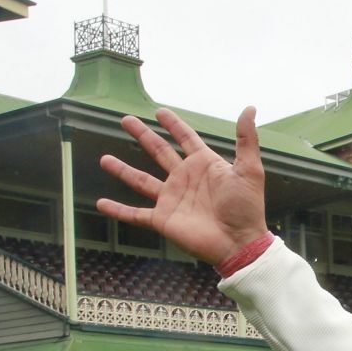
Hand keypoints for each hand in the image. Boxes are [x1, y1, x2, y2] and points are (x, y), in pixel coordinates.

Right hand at [97, 106, 269, 263]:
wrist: (240, 242)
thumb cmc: (247, 208)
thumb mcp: (249, 169)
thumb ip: (246, 139)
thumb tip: (250, 108)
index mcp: (204, 165)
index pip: (186, 139)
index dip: (174, 125)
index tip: (160, 111)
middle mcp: (185, 179)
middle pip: (159, 151)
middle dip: (143, 135)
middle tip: (126, 120)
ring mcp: (172, 199)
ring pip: (141, 181)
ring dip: (122, 170)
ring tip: (104, 159)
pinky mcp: (162, 219)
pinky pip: (135, 214)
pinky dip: (118, 210)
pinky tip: (101, 203)